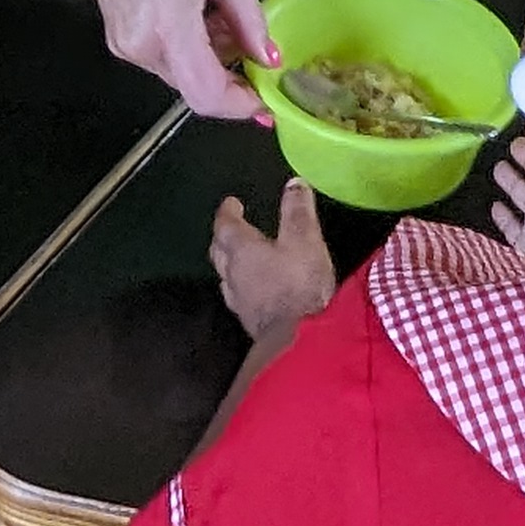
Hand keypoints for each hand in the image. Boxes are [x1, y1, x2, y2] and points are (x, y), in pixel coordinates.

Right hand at [65, 0, 277, 120]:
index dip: (240, 104)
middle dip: (229, 72)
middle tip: (247, 42)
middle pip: (196, 87)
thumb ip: (249, 18)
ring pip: (180, 74)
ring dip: (208, 57)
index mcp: (169, 25)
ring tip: (214, 11)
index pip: (207, 94)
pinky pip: (163, 59)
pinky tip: (191, 10)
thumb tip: (266, 55)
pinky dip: (187, 46)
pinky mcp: (120, 42)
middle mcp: (143, 45)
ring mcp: (127, 47)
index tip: (263, 99)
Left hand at [212, 180, 335, 341]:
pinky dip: (246, 288)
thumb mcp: (305, 240)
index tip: (232, 203)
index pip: (225, 226)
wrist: (297, 342)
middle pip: (220, 252)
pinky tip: (259, 292)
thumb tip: (293, 183)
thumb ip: (297, 212)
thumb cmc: (300, 284)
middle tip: (233, 229)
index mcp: (242, 249)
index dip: (227, 212)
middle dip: (225, 238)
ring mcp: (240, 302)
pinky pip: (241, 298)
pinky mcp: (250, 324)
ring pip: (228, 278)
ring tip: (244, 259)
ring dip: (233, 266)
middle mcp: (233, 275)